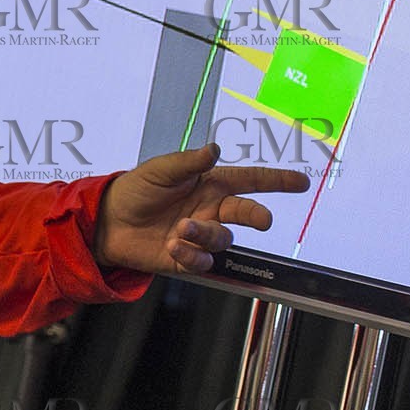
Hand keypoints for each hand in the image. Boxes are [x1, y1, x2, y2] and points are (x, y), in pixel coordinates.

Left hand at [92, 144, 308, 274]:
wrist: (109, 221)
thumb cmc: (136, 190)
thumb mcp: (159, 170)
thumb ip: (188, 162)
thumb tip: (214, 149)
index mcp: (208, 183)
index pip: (249, 180)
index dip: (276, 181)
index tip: (301, 182)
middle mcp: (210, 209)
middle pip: (246, 212)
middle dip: (257, 215)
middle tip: (263, 220)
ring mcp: (200, 233)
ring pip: (223, 238)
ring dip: (206, 234)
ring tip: (182, 228)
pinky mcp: (187, 256)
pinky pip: (203, 260)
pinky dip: (191, 254)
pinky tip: (174, 246)